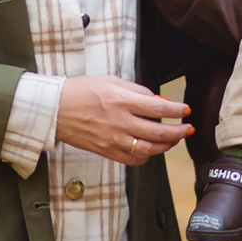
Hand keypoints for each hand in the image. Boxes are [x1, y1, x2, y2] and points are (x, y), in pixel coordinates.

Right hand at [55, 76, 191, 164]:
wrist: (54, 110)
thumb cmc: (80, 91)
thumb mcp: (111, 81)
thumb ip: (137, 90)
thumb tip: (158, 100)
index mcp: (121, 100)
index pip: (157, 107)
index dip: (176, 110)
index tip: (185, 110)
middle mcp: (119, 122)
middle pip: (159, 131)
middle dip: (178, 131)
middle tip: (187, 128)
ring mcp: (113, 140)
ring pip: (150, 149)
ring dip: (166, 145)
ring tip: (173, 139)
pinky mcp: (107, 151)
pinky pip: (134, 159)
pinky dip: (146, 156)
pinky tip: (151, 149)